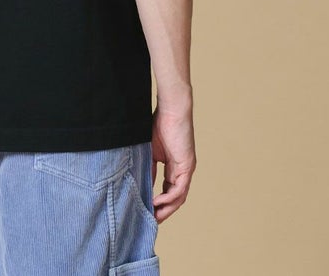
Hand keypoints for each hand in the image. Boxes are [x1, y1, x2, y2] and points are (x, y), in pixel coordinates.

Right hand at [150, 102, 196, 222]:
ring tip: (152, 217)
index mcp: (173, 166)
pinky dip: (168, 198)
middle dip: (162, 211)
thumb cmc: (159, 123)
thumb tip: (141, 185)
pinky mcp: (187, 166)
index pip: (166, 190)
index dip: (157, 202)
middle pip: (174, 198)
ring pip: (178, 197)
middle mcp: (182, 170)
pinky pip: (178, 189)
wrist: (171, 109)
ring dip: (165, 209)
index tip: (145, 209)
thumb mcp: (149, 151)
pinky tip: (155, 202)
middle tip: (149, 221)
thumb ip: (147, 167)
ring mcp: (186, 169)